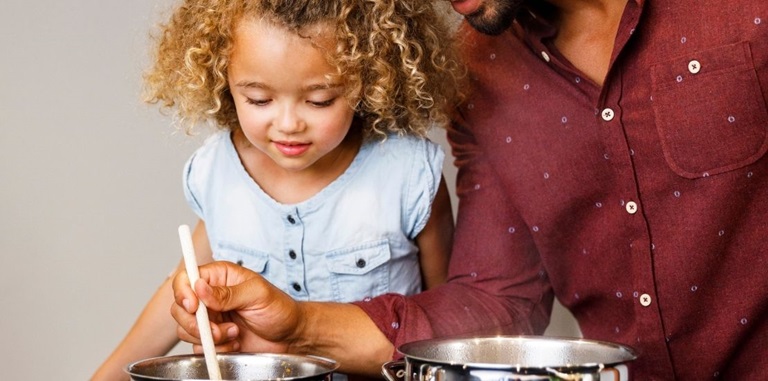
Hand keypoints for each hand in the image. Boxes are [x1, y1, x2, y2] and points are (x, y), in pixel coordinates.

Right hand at [170, 261, 298, 353]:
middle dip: (195, 322)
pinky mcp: (212, 338)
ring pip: (186, 328)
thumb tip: (200, 287)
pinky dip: (215, 348)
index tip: (193, 306)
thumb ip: (228, 293)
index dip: (183, 292)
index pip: (187, 278)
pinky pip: (198, 346)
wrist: (289, 336)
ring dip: (209, 336)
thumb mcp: (257, 294)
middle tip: (216, 329)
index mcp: (220, 277)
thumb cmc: (279, 309)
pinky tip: (235, 342)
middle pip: (180, 307)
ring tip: (234, 332)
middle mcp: (211, 296)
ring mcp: (210, 318)